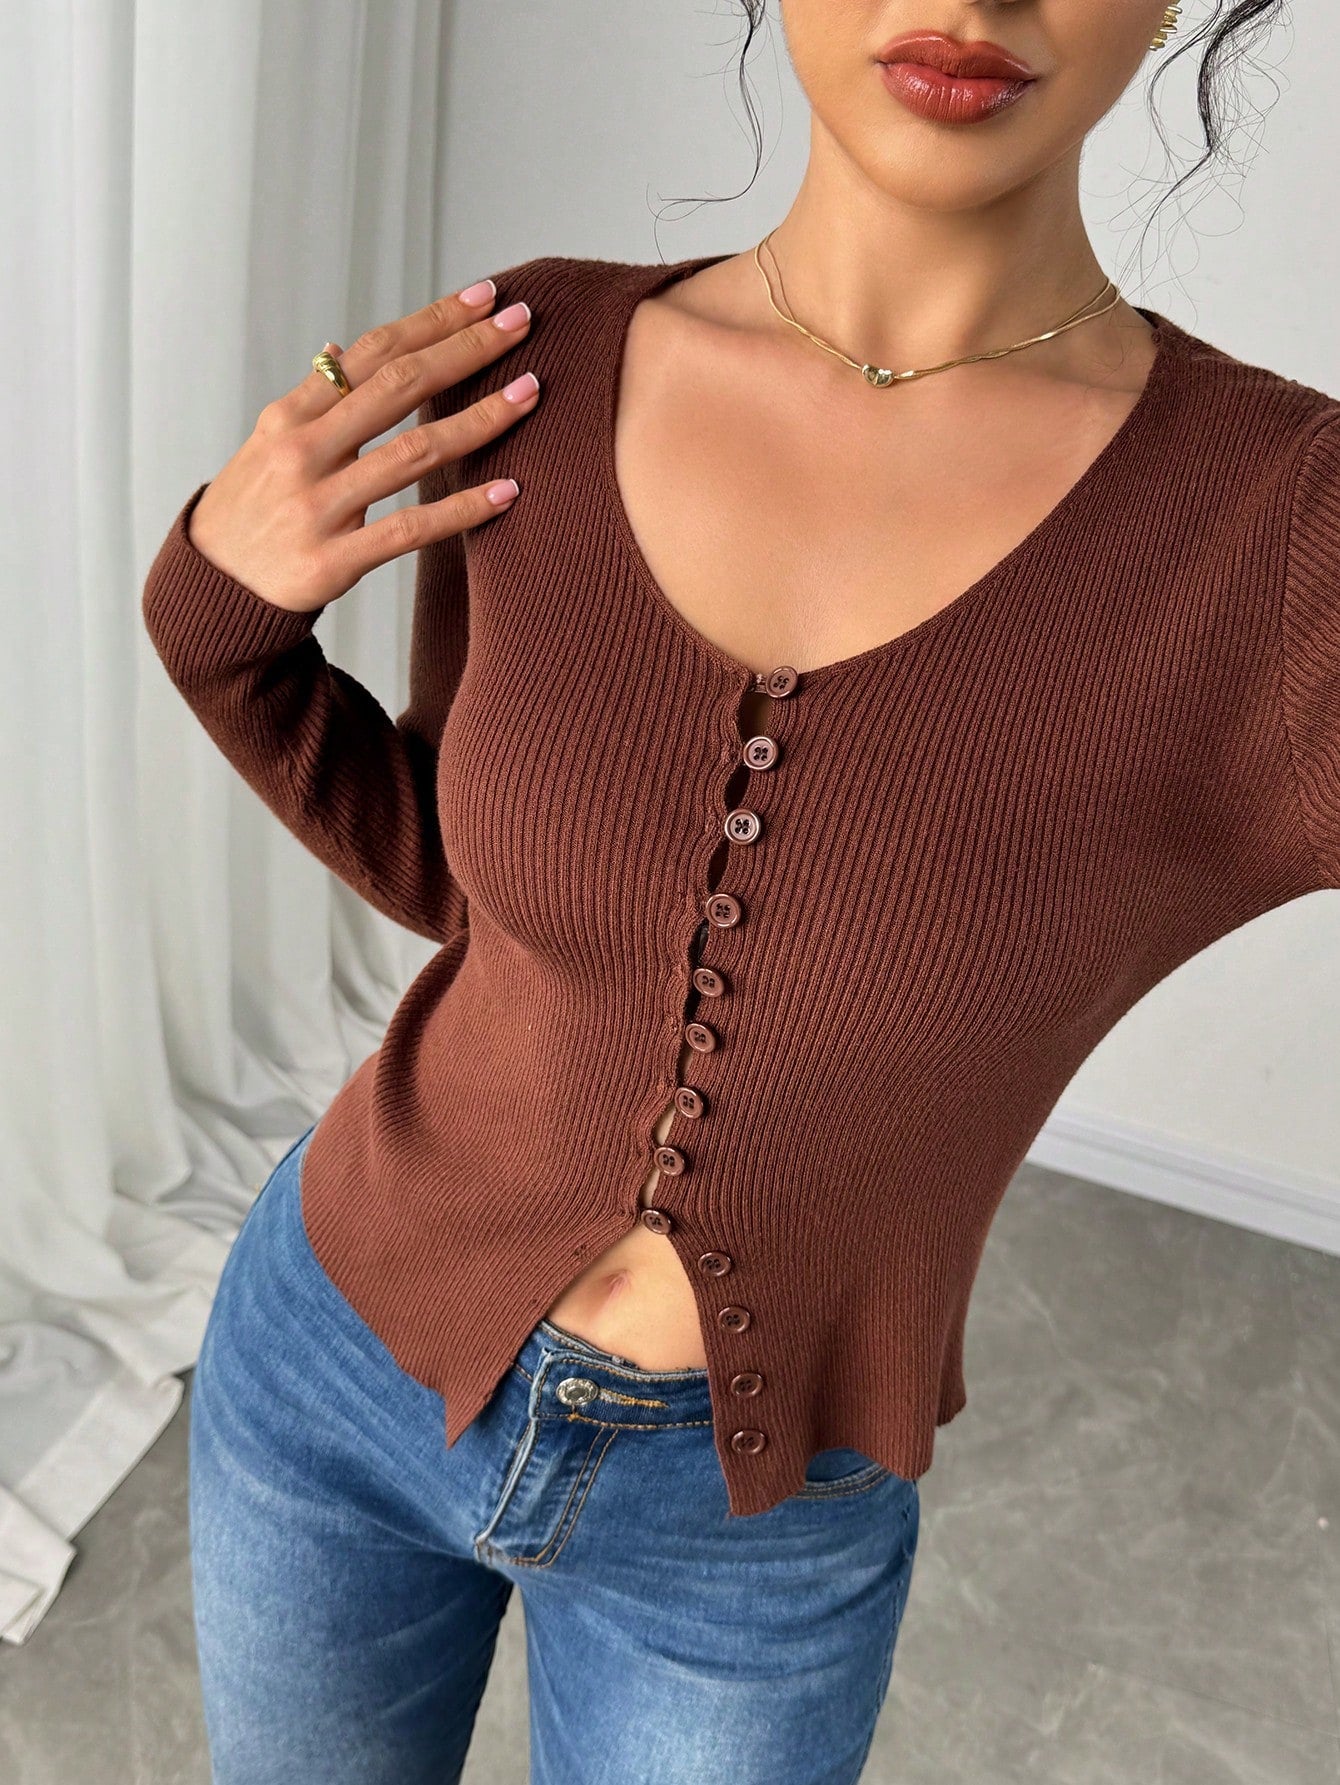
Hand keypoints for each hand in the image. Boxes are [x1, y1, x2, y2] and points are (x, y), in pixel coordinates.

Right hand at [185, 281, 538, 613]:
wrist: (213, 589)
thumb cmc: (251, 510)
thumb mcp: (267, 445)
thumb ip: (310, 401)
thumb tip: (337, 347)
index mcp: (291, 415)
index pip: (372, 352)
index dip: (431, 321)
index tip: (484, 295)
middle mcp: (303, 451)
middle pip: (398, 386)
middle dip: (465, 350)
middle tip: (520, 322)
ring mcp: (318, 506)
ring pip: (412, 453)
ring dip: (478, 420)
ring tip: (529, 394)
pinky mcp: (332, 560)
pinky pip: (409, 529)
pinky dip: (462, 510)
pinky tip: (507, 492)